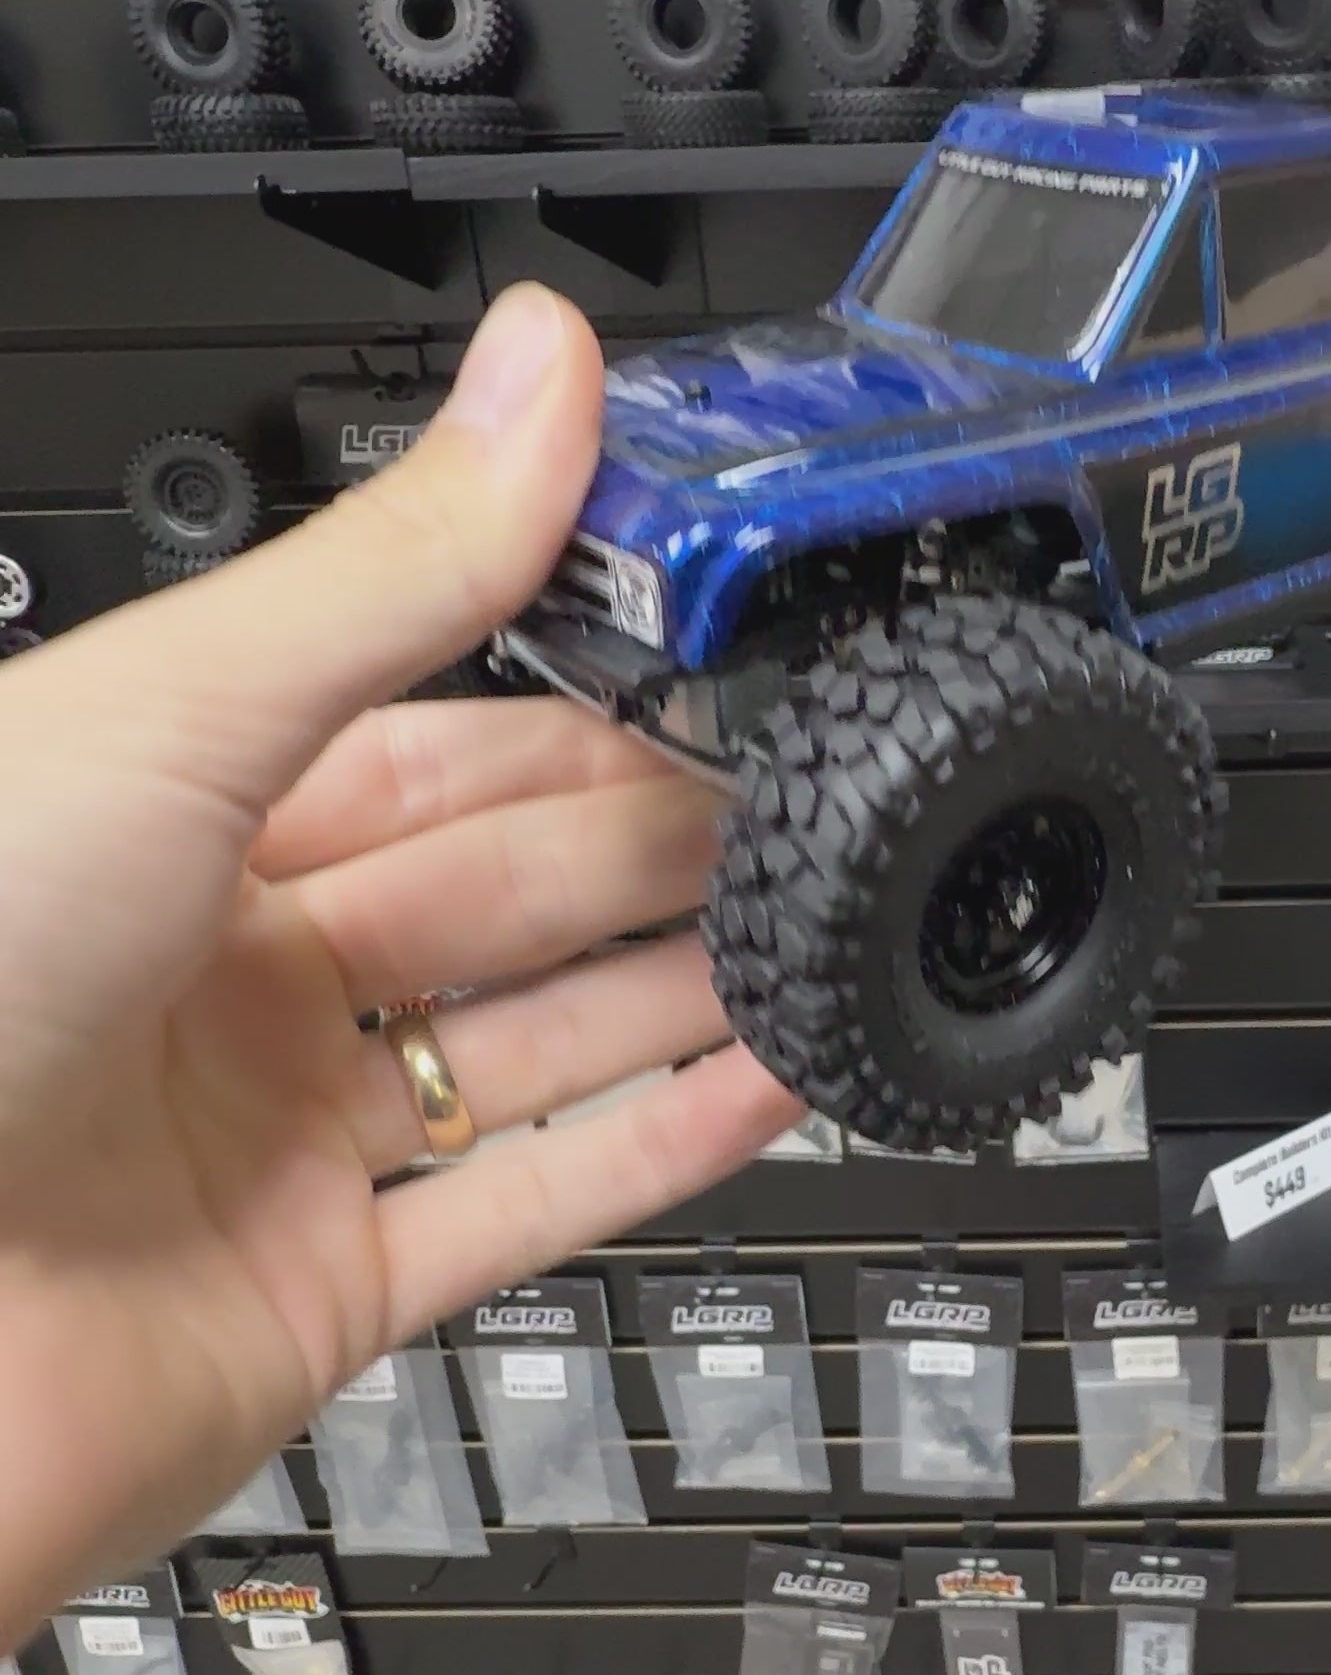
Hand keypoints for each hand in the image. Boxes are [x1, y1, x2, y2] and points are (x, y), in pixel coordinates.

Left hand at [0, 281, 801, 1645]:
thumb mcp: (173, 715)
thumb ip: (389, 568)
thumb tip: (534, 376)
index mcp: (163, 813)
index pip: (425, 738)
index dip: (580, 693)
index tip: (722, 657)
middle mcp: (218, 975)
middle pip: (498, 890)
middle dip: (657, 838)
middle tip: (809, 798)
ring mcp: (270, 1142)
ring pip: (529, 1044)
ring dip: (683, 986)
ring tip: (823, 925)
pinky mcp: (313, 1298)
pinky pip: (523, 1208)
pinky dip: (658, 1151)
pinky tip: (763, 1082)